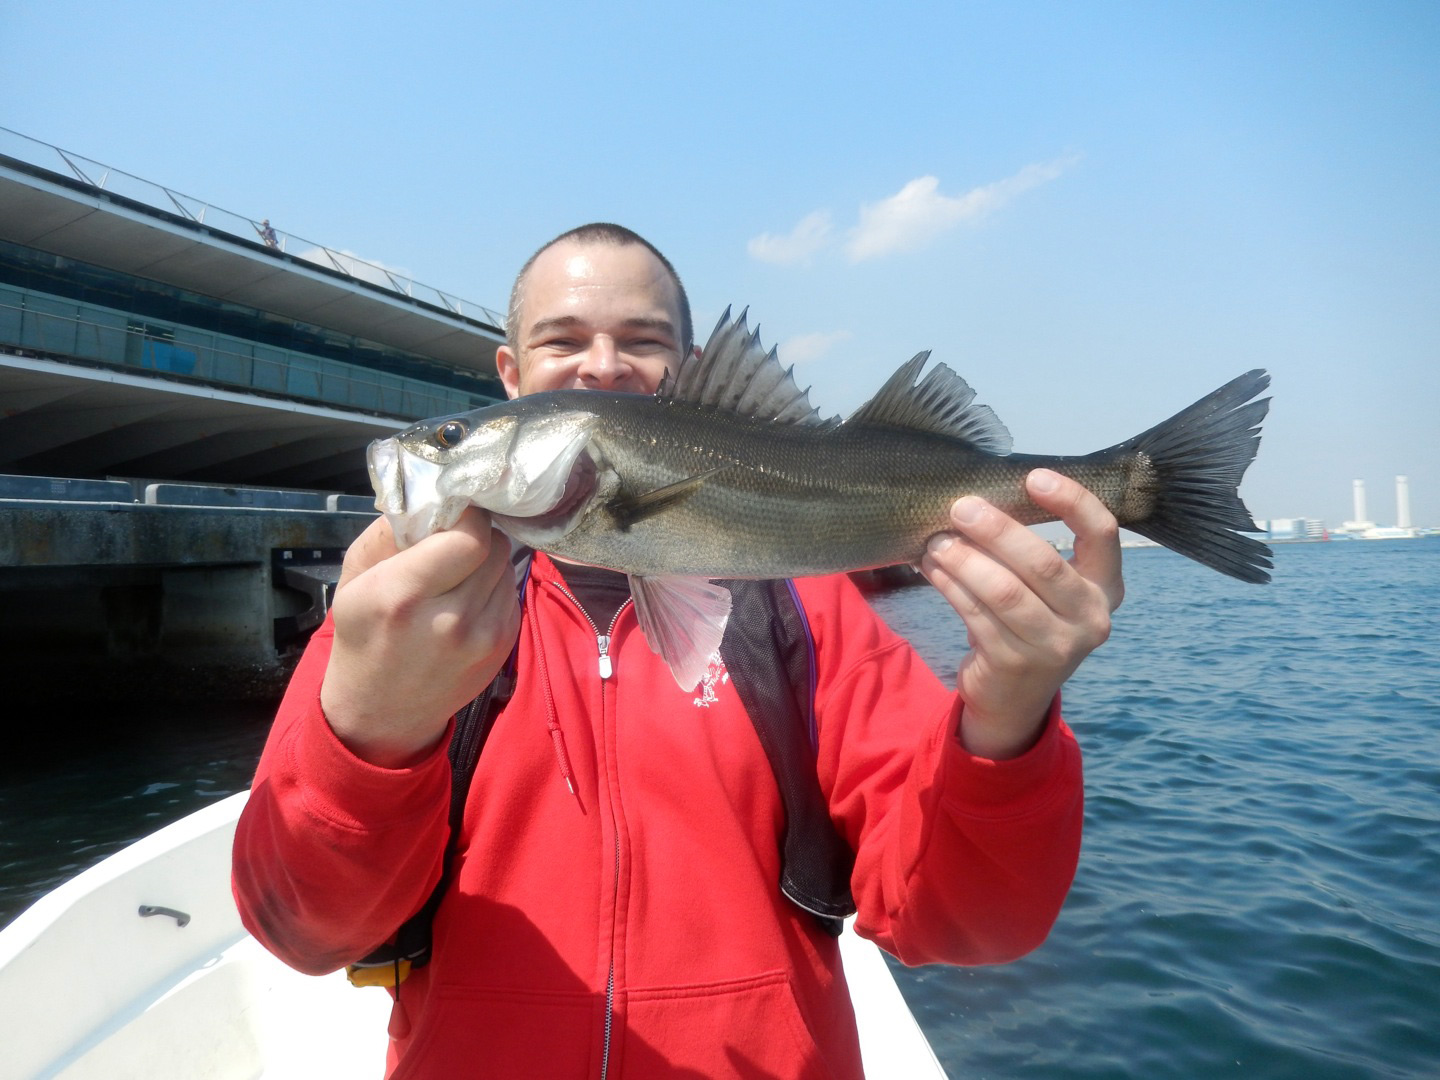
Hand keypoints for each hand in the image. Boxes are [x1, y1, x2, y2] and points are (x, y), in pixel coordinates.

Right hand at [320, 508, 520, 767]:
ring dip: (487, 559)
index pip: (470, 536)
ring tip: (457, 571)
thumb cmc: (364, 635)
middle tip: (453, 539)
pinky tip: (466, 599)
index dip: (466, 516)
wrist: (381, 711)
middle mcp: (451, 619)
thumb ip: (390, 532)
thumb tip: (431, 494)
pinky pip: (510, 592)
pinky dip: (493, 586)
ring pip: (507, 566)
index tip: (452, 513)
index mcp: (404, 595)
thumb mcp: (354, 579)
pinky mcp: (505, 647)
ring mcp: (484, 638)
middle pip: (494, 546)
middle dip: (476, 534)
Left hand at [918, 469, 1122, 759]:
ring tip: (936, 541)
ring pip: (1003, 591)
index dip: (1072, 501)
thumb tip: (979, 499)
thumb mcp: (1047, 590)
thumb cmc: (1029, 622)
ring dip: (964, 560)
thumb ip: (1029, 551)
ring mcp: (1056, 647)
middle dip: (997, 530)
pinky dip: (950, 586)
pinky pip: (976, 615)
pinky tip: (932, 569)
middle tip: (960, 506)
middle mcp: (1091, 619)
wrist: (1014, 697)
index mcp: (1105, 588)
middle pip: (1043, 562)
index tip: (1033, 476)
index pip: (1102, 534)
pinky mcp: (1016, 665)